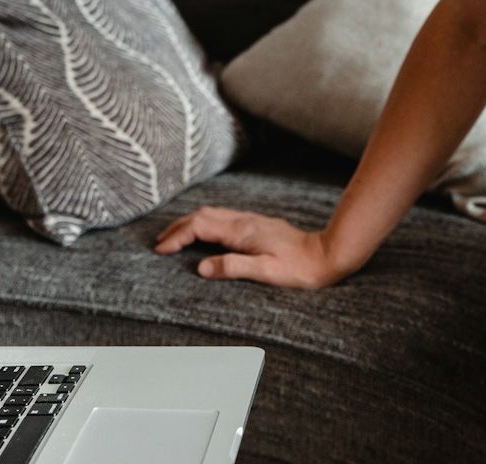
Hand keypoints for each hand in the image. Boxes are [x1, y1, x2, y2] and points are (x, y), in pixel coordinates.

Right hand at [152, 206, 346, 288]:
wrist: (325, 255)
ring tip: (175, 238)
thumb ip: (233, 267)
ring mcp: (251, 221)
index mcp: (241, 232)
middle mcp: (244, 222)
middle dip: (178, 227)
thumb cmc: (299, 268)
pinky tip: (205, 235)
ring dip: (190, 223)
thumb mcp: (265, 272)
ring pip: (212, 214)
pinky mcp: (257, 225)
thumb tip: (201, 268)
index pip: (199, 227)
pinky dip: (205, 224)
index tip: (161, 250)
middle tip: (159, 242)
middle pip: (202, 215)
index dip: (177, 237)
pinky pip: (223, 218)